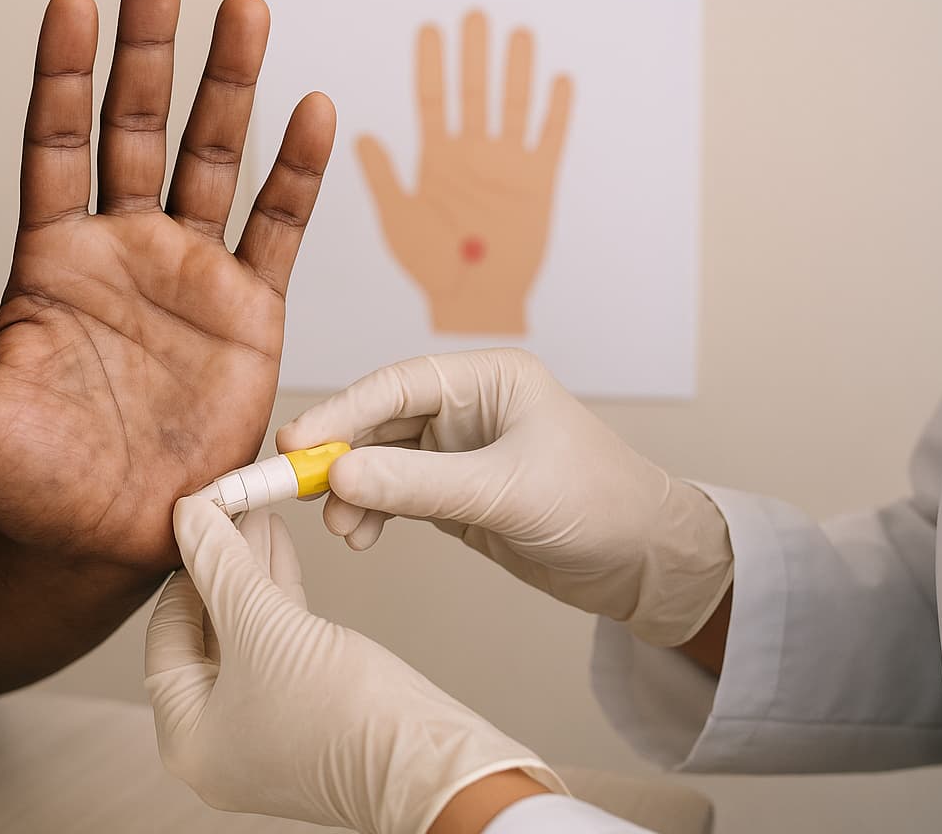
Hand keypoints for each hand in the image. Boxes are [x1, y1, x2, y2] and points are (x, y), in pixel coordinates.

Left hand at [0, 0, 334, 569]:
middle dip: (150, 50)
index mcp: (53, 258)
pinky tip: (309, 113)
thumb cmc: (23, 482)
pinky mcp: (249, 313)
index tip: (73, 0)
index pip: (57, 142)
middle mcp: (124, 250)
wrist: (102, 545)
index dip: (64, 72)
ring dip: (230, 86)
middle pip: (138, 127)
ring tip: (244, 10)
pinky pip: (277, 230)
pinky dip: (296, 174)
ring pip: (215, 160)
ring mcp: (190, 276)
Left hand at [145, 496, 564, 833]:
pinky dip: (278, 595)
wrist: (428, 763)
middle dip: (220, 565)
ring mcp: (262, 729)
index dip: (183, 569)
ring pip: (244, 634)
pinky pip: (277, 645)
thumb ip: (219, 565)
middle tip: (228, 506)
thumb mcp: (264, 624)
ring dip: (251, 572)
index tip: (195, 517)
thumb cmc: (341, 715)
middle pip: (204, 633)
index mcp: (186, 737)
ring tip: (258, 511)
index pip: (165, 635)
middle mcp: (217, 740)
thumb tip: (186, 514)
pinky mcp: (305, 713)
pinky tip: (280, 547)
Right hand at [277, 349, 731, 646]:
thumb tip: (339, 476)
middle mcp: (468, 407)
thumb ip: (419, 485)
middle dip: (340, 457)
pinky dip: (373, 512)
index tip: (296, 443)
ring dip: (354, 493)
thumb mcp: (504, 492)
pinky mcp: (455, 493)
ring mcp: (459, 451)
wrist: (646, 562)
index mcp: (488, 378)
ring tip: (342, 529)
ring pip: (381, 462)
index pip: (397, 385)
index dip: (341, 412)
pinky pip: (396, 494)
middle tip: (297, 488)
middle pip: (380, 421)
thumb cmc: (598, 504)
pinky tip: (361, 534)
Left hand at [357, 11, 570, 334]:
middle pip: (474, 92)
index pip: (432, 100)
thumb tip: (360, 135)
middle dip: (474, 54)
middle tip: (474, 14)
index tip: (430, 28)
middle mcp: (472, 156)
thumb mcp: (399, 221)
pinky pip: (549, 141)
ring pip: (512, 107)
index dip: (432, 65)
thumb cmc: (432, 271)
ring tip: (517, 33)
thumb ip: (385, 178)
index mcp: (436, 160)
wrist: (474, 306)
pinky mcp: (537, 186)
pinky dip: (555, 112)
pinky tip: (559, 80)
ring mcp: (506, 168)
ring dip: (516, 71)